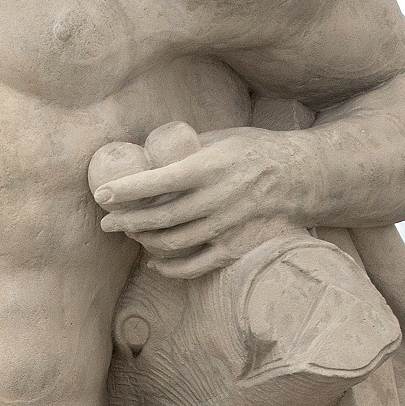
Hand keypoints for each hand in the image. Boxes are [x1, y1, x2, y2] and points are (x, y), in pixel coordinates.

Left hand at [88, 120, 302, 278]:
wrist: (301, 177)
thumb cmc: (256, 151)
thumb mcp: (222, 138)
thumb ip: (186, 148)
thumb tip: (147, 154)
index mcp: (210, 167)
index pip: (157, 181)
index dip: (126, 190)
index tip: (102, 194)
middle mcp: (217, 199)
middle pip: (160, 217)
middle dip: (126, 221)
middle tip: (106, 221)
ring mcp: (226, 227)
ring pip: (173, 243)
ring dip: (144, 241)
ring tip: (129, 234)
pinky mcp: (236, 248)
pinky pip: (195, 265)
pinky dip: (170, 268)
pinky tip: (154, 261)